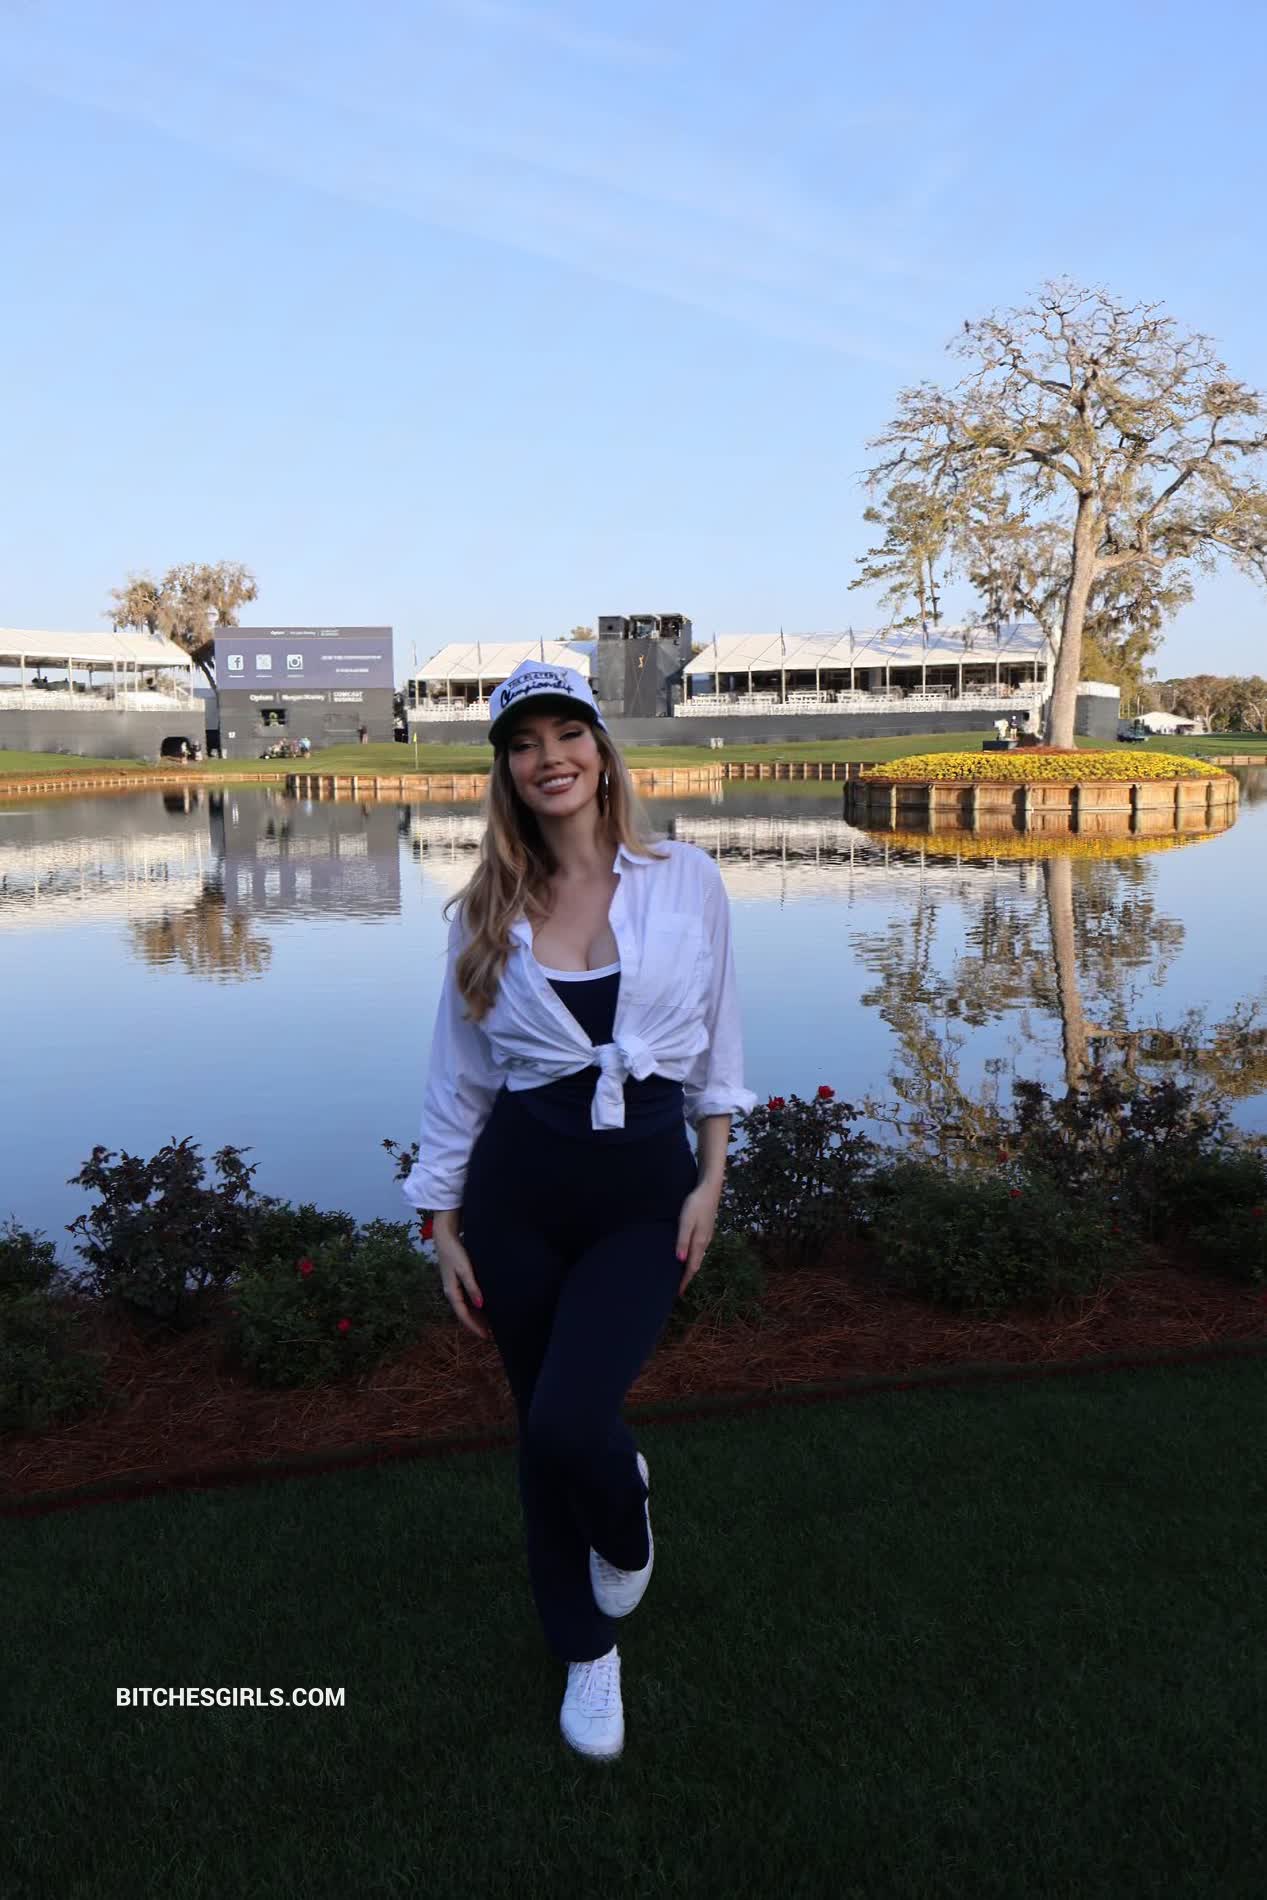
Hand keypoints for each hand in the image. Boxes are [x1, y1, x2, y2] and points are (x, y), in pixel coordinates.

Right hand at [431, 1225, 489, 1341]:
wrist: (445, 1237)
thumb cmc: (455, 1252)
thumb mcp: (465, 1270)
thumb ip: (472, 1287)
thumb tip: (480, 1306)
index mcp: (451, 1292)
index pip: (463, 1315)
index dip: (474, 1327)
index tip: (485, 1336)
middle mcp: (451, 1292)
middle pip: (464, 1314)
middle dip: (475, 1324)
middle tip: (490, 1334)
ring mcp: (453, 1287)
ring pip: (465, 1307)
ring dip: (475, 1316)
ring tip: (489, 1324)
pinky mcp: (456, 1281)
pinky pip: (466, 1299)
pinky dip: (474, 1306)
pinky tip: (483, 1307)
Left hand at [675, 1180, 721, 1294]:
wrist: (710, 1188)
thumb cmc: (695, 1204)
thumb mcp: (686, 1221)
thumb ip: (682, 1240)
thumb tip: (679, 1261)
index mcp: (699, 1242)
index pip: (691, 1267)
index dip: (685, 1280)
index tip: (678, 1293)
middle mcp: (704, 1242)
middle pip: (696, 1264)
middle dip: (687, 1277)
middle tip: (678, 1287)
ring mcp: (707, 1236)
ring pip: (698, 1257)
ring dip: (690, 1267)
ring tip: (681, 1274)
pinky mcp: (706, 1230)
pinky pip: (699, 1249)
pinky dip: (693, 1256)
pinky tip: (687, 1254)